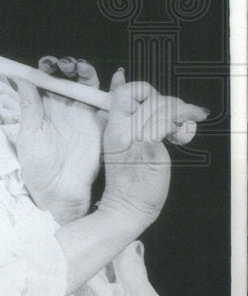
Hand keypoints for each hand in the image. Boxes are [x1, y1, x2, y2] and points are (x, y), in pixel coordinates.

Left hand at [9, 57, 104, 224]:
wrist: (59, 192)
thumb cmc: (38, 166)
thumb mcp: (30, 134)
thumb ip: (29, 106)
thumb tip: (20, 78)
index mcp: (43, 107)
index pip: (46, 79)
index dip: (47, 67)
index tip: (46, 64)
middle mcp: (63, 107)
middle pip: (68, 78)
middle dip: (67, 66)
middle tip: (64, 65)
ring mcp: (82, 114)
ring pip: (86, 86)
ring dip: (84, 72)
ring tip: (80, 68)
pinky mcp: (99, 125)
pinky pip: (107, 104)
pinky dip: (110, 89)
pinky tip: (109, 80)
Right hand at [98, 69, 208, 233]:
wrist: (125, 207)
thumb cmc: (125, 180)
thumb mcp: (116, 145)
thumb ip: (117, 119)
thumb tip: (110, 96)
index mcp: (112, 127)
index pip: (122, 92)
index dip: (141, 88)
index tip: (155, 99)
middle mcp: (121, 129)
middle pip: (145, 94)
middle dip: (169, 101)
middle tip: (180, 115)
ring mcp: (135, 137)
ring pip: (160, 106)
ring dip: (180, 112)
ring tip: (185, 127)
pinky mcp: (151, 149)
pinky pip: (167, 124)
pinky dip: (181, 126)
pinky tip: (183, 136)